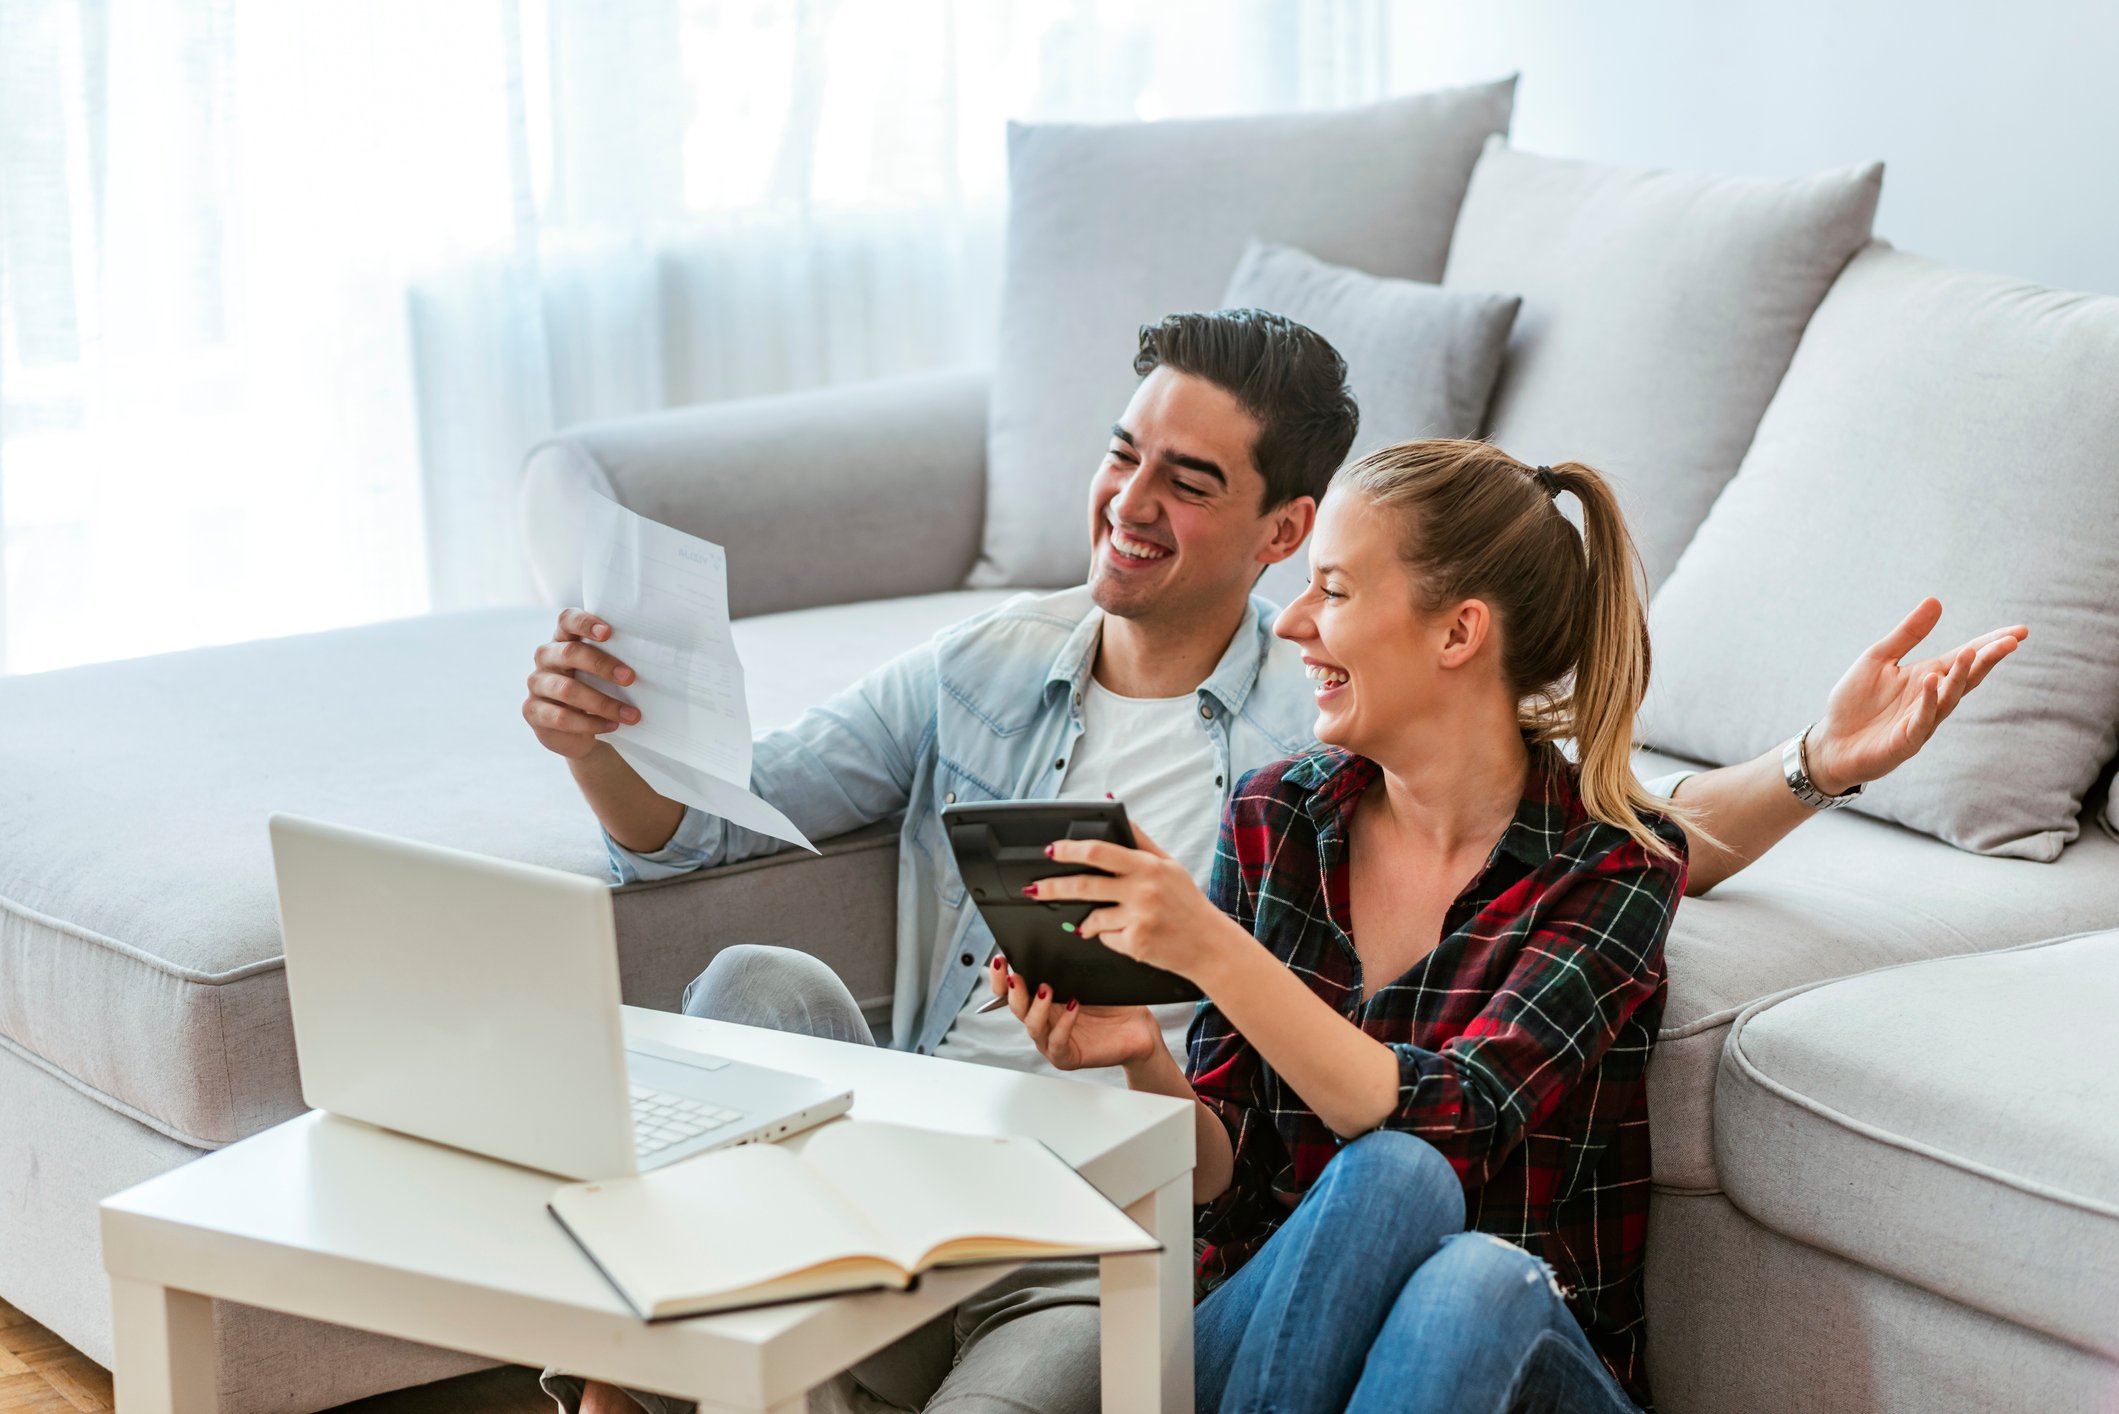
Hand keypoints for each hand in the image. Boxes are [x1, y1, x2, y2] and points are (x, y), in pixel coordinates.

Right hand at [522, 609, 641, 759]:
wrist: (575, 730)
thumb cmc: (595, 690)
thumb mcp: (603, 673)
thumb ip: (616, 659)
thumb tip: (654, 658)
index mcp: (563, 639)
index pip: (567, 620)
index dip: (585, 623)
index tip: (609, 632)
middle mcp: (546, 658)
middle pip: (569, 653)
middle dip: (603, 665)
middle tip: (631, 678)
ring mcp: (536, 684)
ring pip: (567, 689)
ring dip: (603, 703)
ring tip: (631, 714)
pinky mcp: (534, 711)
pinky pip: (562, 717)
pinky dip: (591, 723)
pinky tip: (612, 726)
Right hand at [988, 955, 1162, 1070]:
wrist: (1138, 1028)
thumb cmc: (1112, 1003)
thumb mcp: (1089, 979)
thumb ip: (1069, 966)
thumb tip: (1056, 940)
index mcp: (1042, 1001)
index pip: (1011, 990)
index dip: (1000, 978)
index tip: (1001, 960)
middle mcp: (1043, 1020)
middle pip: (1016, 1007)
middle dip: (1011, 991)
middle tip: (1015, 976)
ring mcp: (1051, 1040)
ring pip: (1032, 1026)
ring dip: (1036, 1006)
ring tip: (1046, 989)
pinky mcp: (1066, 1056)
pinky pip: (1057, 1042)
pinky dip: (1063, 1024)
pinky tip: (1074, 1007)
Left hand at [1024, 822, 1244, 984]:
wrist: (1210, 945)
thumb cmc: (1187, 903)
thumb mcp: (1168, 864)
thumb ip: (1139, 838)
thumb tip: (1111, 803)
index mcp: (1148, 866)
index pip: (1099, 852)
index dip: (1069, 850)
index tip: (1050, 850)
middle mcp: (1143, 891)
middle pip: (1084, 886)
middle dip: (1052, 887)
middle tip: (1034, 889)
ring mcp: (1139, 919)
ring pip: (1092, 917)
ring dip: (1086, 921)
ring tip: (1091, 921)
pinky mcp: (1136, 944)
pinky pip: (1105, 938)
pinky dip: (1106, 936)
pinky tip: (1126, 934)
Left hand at [1806, 598, 2026, 795]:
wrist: (1833, 743)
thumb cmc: (1856, 701)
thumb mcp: (1879, 658)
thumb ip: (1907, 634)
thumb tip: (1936, 601)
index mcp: (1928, 677)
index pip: (1965, 658)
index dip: (1991, 645)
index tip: (2020, 631)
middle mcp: (1932, 698)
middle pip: (1966, 677)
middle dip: (1988, 659)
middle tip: (2011, 641)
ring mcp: (1922, 721)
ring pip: (1949, 698)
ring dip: (1960, 676)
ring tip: (1971, 653)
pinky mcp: (1906, 741)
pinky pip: (1922, 719)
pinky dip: (1928, 701)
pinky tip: (1932, 681)